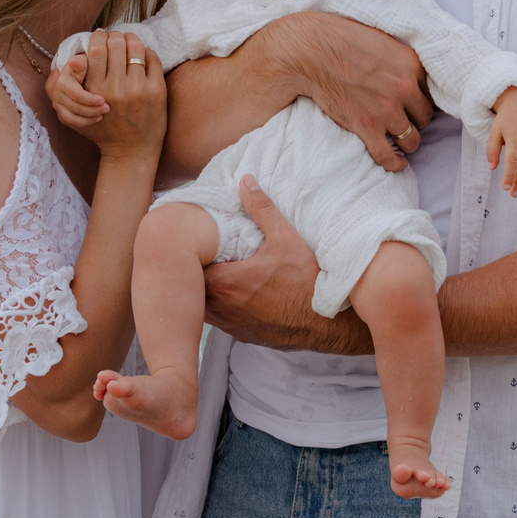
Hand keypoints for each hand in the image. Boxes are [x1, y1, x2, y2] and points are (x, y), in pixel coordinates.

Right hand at [45, 52, 102, 128]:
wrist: (84, 76)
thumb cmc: (88, 67)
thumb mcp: (86, 63)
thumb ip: (82, 63)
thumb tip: (74, 61)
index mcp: (63, 79)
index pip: (74, 94)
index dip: (88, 99)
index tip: (102, 100)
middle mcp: (57, 91)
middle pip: (73, 107)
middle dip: (91, 109)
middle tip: (107, 107)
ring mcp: (57, 103)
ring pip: (71, 117)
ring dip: (89, 116)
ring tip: (104, 112)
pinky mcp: (61, 113)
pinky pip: (71, 122)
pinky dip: (84, 122)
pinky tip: (97, 118)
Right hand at [72, 31, 163, 163]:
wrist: (131, 152)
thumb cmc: (101, 131)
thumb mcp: (73, 115)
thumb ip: (59, 90)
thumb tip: (60, 62)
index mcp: (95, 91)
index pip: (96, 50)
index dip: (97, 38)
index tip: (98, 36)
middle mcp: (117, 89)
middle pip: (115, 44)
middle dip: (114, 35)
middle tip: (113, 37)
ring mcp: (139, 89)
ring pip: (135, 48)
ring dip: (131, 39)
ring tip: (127, 40)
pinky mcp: (157, 91)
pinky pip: (152, 58)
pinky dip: (146, 51)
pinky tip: (141, 55)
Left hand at [203, 176, 369, 352]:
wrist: (325, 324)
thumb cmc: (305, 282)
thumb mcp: (285, 239)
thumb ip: (262, 209)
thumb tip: (246, 181)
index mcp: (226, 282)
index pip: (190, 267)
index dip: (192, 255)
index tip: (200, 244)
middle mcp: (222, 307)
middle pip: (194, 288)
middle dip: (197, 272)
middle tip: (206, 257)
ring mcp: (231, 324)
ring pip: (204, 307)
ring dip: (207, 292)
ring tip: (218, 275)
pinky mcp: (242, 335)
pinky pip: (220, 321)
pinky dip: (221, 309)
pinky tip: (235, 297)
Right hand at [270, 13, 433, 173]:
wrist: (311, 51)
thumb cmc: (343, 40)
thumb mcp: (385, 41)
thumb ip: (403, 60)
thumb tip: (411, 74)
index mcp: (412, 65)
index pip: (432, 92)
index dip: (422, 99)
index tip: (414, 104)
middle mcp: (405, 89)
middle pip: (424, 117)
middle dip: (415, 120)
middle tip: (405, 120)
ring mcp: (387, 110)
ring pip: (412, 139)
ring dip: (408, 142)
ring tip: (402, 142)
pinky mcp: (367, 127)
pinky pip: (388, 155)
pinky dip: (395, 164)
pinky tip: (398, 165)